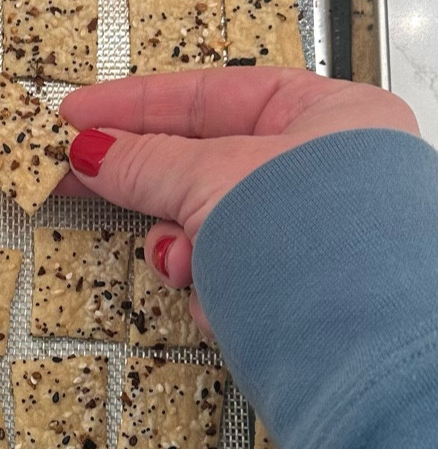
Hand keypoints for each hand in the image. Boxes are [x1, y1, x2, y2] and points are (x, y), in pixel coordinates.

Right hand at [59, 68, 418, 326]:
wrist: (365, 355)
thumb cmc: (328, 251)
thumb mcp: (210, 181)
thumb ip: (144, 162)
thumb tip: (96, 150)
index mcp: (333, 118)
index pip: (213, 93)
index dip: (136, 104)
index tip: (82, 114)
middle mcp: (333, 174)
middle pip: (208, 163)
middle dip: (155, 186)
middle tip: (85, 176)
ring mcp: (317, 237)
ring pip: (213, 226)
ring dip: (185, 247)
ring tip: (183, 260)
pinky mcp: (299, 295)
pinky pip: (230, 273)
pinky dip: (212, 287)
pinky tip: (217, 299)